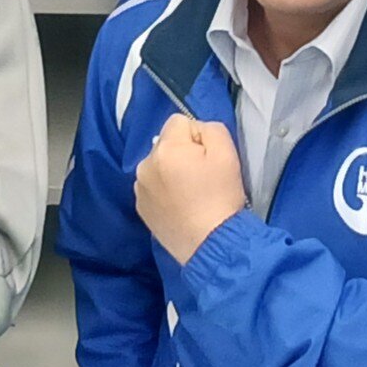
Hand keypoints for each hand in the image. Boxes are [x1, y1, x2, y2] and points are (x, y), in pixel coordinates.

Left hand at [133, 117, 245, 263]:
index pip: (179, 122)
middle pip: (167, 144)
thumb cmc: (221, 197)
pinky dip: (164, 192)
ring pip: (158, 166)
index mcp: (165, 148)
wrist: (211, 244)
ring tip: (191, 195)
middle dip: (182, 154)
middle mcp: (145, 165)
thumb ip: (210, 129)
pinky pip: (153, 187)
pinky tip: (180, 207)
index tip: (208, 159)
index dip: (198, 137)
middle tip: (202, 178)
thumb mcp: (227, 153)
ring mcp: (139, 188)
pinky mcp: (140, 207)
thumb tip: (195, 131)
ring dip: (171, 172)